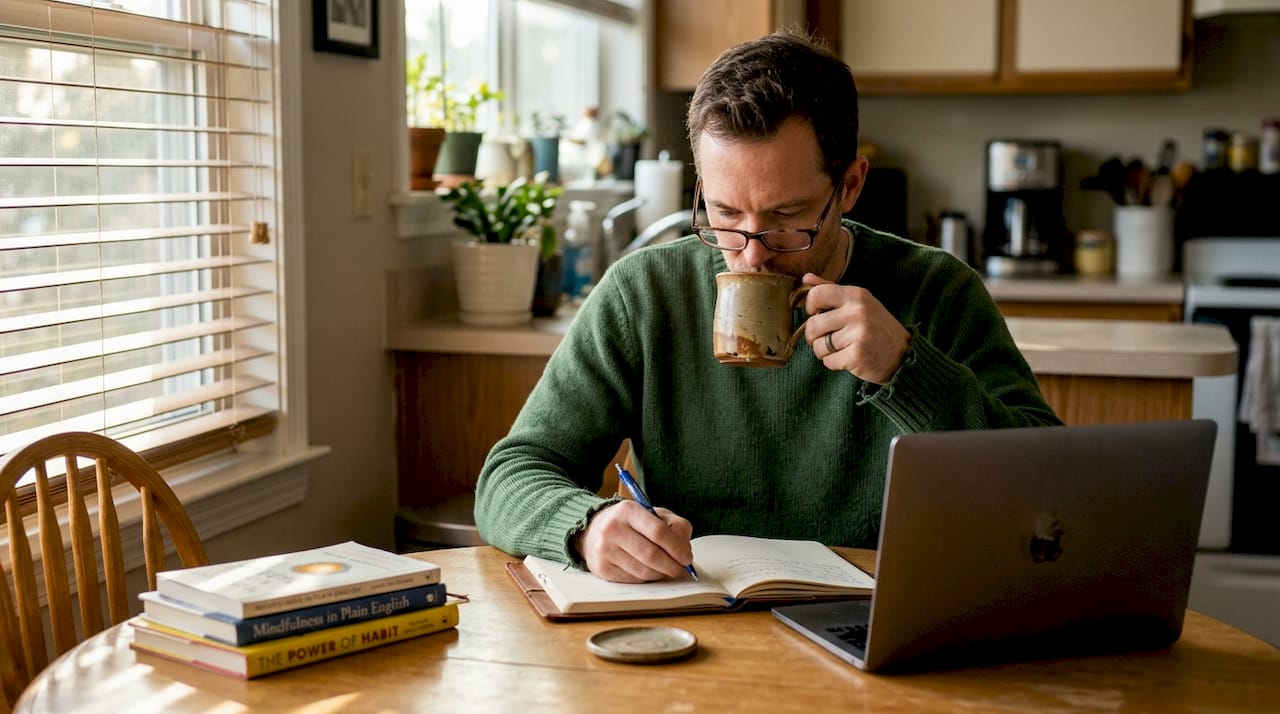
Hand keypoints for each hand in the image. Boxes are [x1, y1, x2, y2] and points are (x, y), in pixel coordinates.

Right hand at [571, 500, 694, 582]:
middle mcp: (613, 528)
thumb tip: (685, 552)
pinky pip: (633, 580)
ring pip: (643, 571)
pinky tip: (649, 571)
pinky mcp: (602, 568)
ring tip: (666, 570)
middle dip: (672, 566)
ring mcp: (605, 550)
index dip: (677, 548)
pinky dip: (647, 579)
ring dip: (660, 574)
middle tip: (681, 570)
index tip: (687, 558)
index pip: (658, 532)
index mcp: (628, 510)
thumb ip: (675, 526)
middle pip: (651, 555)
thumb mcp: (654, 514)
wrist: (594, 530)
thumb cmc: (630, 522)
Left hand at [801, 273, 910, 383]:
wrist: (903, 354)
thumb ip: (831, 290)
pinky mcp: (857, 355)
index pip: (816, 295)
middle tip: (827, 338)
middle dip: (814, 336)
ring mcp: (858, 334)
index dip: (810, 307)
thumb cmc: (876, 326)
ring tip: (842, 348)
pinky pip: (828, 361)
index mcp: (856, 295)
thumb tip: (806, 278)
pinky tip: (848, 358)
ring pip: (818, 346)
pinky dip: (834, 363)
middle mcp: (857, 312)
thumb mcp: (858, 302)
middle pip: (813, 325)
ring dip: (824, 351)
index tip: (817, 314)